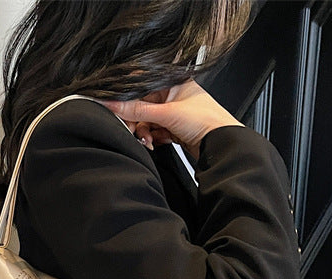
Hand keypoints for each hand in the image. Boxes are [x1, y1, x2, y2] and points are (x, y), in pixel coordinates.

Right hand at [100, 80, 243, 159]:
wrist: (220, 144)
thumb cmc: (205, 120)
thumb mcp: (166, 113)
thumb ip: (137, 110)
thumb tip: (111, 104)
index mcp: (172, 81)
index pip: (142, 86)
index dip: (128, 99)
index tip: (118, 109)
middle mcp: (172, 94)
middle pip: (142, 106)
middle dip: (136, 120)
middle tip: (132, 129)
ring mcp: (173, 112)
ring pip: (147, 120)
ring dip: (143, 132)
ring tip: (147, 140)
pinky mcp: (173, 128)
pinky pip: (154, 131)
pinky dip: (151, 138)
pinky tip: (154, 142)